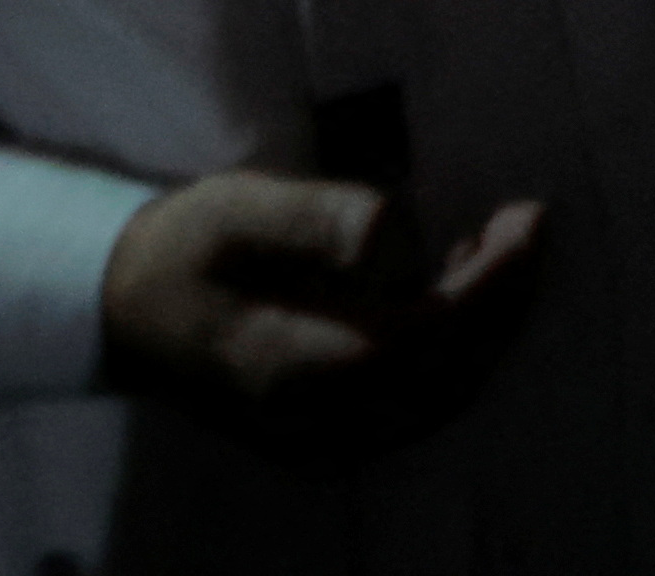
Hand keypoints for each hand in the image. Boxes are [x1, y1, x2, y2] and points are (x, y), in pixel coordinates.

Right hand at [97, 172, 547, 458]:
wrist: (125, 314)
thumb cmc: (183, 250)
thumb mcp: (235, 211)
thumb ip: (318, 220)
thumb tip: (398, 232)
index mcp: (287, 366)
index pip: (420, 339)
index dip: (488, 287)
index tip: (526, 218)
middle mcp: (314, 422)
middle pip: (446, 376)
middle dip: (506, 300)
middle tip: (529, 220)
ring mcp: (324, 442)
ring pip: (442, 397)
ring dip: (490, 327)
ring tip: (501, 244)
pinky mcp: (332, 440)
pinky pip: (420, 407)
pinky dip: (459, 354)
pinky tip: (455, 290)